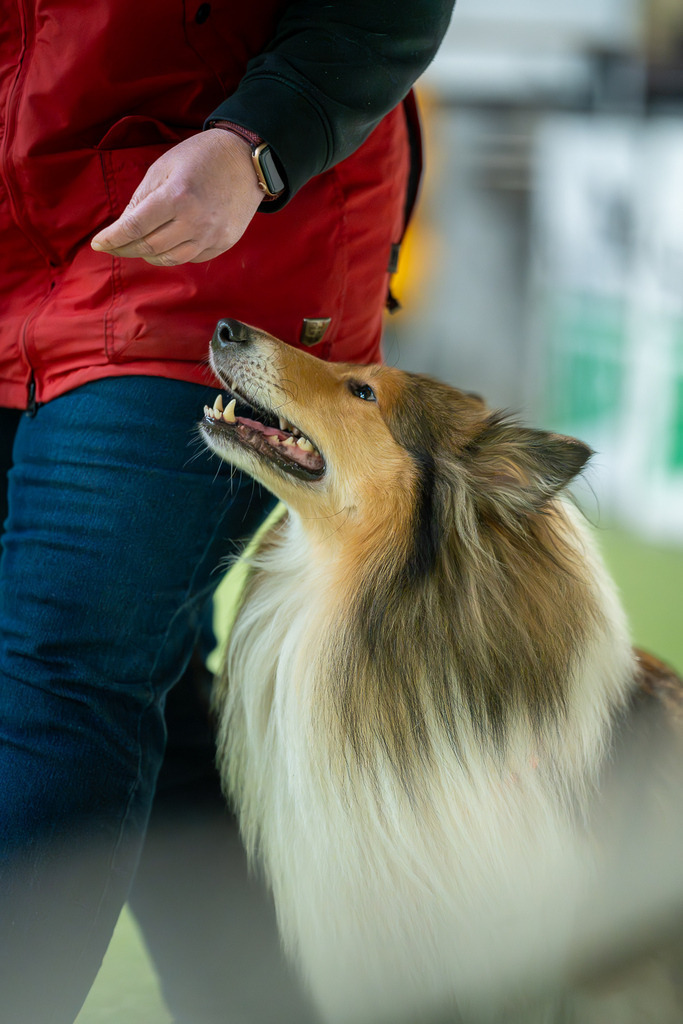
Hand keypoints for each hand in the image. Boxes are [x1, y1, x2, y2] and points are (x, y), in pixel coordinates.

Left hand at [91, 130, 263, 264]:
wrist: (246, 160)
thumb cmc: (201, 157)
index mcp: (176, 197)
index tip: (98, 244)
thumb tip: (124, 227)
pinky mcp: (224, 243)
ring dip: (149, 255)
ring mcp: (211, 236)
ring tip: (139, 246)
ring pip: (170, 259)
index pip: (135, 227)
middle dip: (126, 248)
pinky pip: (191, 258)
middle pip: (149, 248)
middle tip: (114, 246)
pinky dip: (173, 253)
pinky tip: (168, 243)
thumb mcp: (163, 167)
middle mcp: (194, 222)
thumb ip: (141, 198)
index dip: (113, 239)